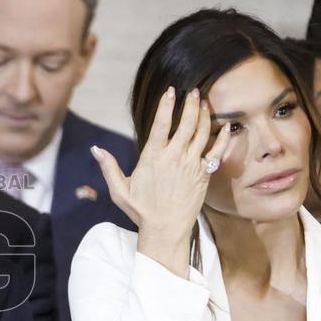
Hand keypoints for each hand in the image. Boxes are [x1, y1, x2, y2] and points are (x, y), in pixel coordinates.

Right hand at [91, 87, 231, 275]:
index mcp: (152, 158)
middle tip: (193, 91)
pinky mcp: (203, 174)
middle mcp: (174, 157)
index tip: (170, 92)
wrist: (166, 229)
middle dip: (190, 104)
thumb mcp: (119, 190)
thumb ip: (108, 167)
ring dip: (204, 115)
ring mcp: (191, 164)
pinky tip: (225, 126)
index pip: (161, 124)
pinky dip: (222, 137)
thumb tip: (95, 148)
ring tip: (204, 102)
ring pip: (202, 133)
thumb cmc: (141, 210)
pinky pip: (216, 151)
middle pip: (186, 123)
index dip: (166, 105)